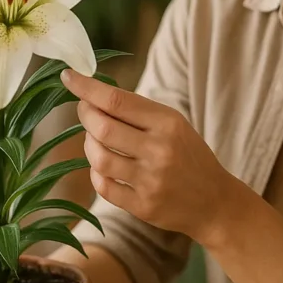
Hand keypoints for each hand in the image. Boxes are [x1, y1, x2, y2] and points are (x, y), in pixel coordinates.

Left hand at [61, 68, 245, 245]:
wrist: (214, 202)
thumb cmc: (188, 155)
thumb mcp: (174, 125)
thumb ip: (139, 112)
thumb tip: (93, 95)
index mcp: (168, 123)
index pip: (117, 101)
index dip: (87, 88)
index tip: (68, 76)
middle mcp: (160, 150)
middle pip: (102, 128)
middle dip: (85, 115)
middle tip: (84, 110)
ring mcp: (151, 181)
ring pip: (98, 158)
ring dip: (88, 145)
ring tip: (94, 140)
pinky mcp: (143, 206)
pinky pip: (103, 186)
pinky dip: (96, 173)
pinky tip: (102, 166)